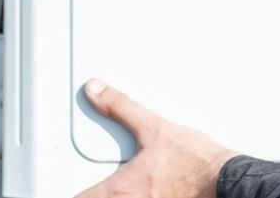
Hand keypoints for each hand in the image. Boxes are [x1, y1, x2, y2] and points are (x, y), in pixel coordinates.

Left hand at [75, 79, 236, 197]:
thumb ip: (121, 108)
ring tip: (116, 184)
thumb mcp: (154, 128)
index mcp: (119, 190)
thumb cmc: (194, 161)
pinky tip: (142, 188)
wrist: (223, 180)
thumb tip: (96, 92)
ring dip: (110, 194)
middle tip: (88, 184)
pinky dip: (133, 196)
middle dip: (90, 192)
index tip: (56, 186)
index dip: (67, 192)